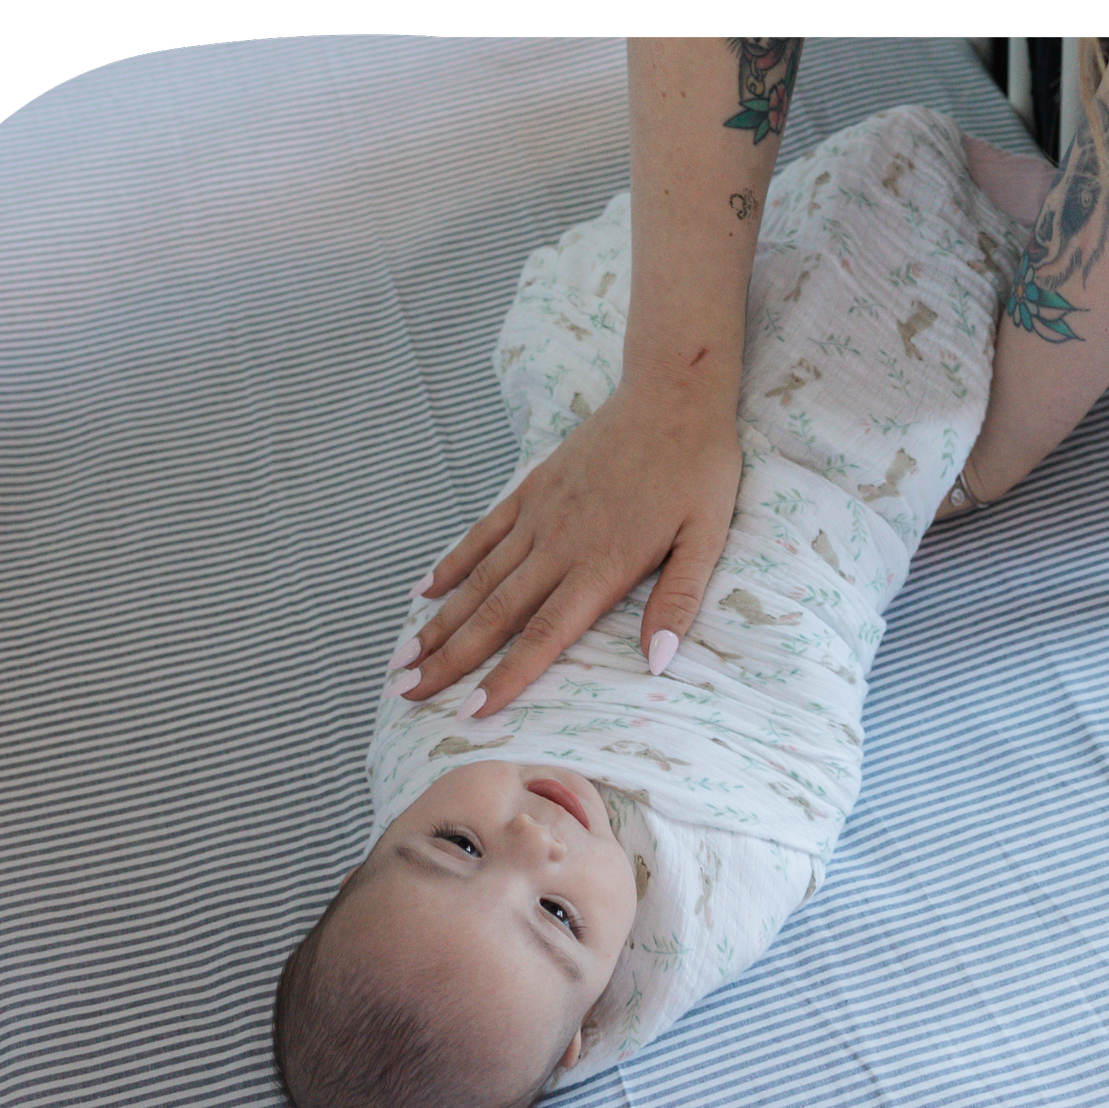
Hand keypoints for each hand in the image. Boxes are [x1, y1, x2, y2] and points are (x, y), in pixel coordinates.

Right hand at [396, 377, 743, 717]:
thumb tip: (657, 663)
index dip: (504, 677)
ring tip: (401, 659)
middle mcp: (559, 545)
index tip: (468, 714)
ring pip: (479, 579)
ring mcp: (539, 514)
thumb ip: (678, 601)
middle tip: (406, 694)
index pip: (543, 635)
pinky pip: (482, 534)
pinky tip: (423, 593)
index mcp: (602, 566)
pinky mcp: (533, 488)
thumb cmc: (698, 470)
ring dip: (438, 622)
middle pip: (495, 614)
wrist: (673, 393)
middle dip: (448, 660)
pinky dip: (450, 565)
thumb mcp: (707, 539)